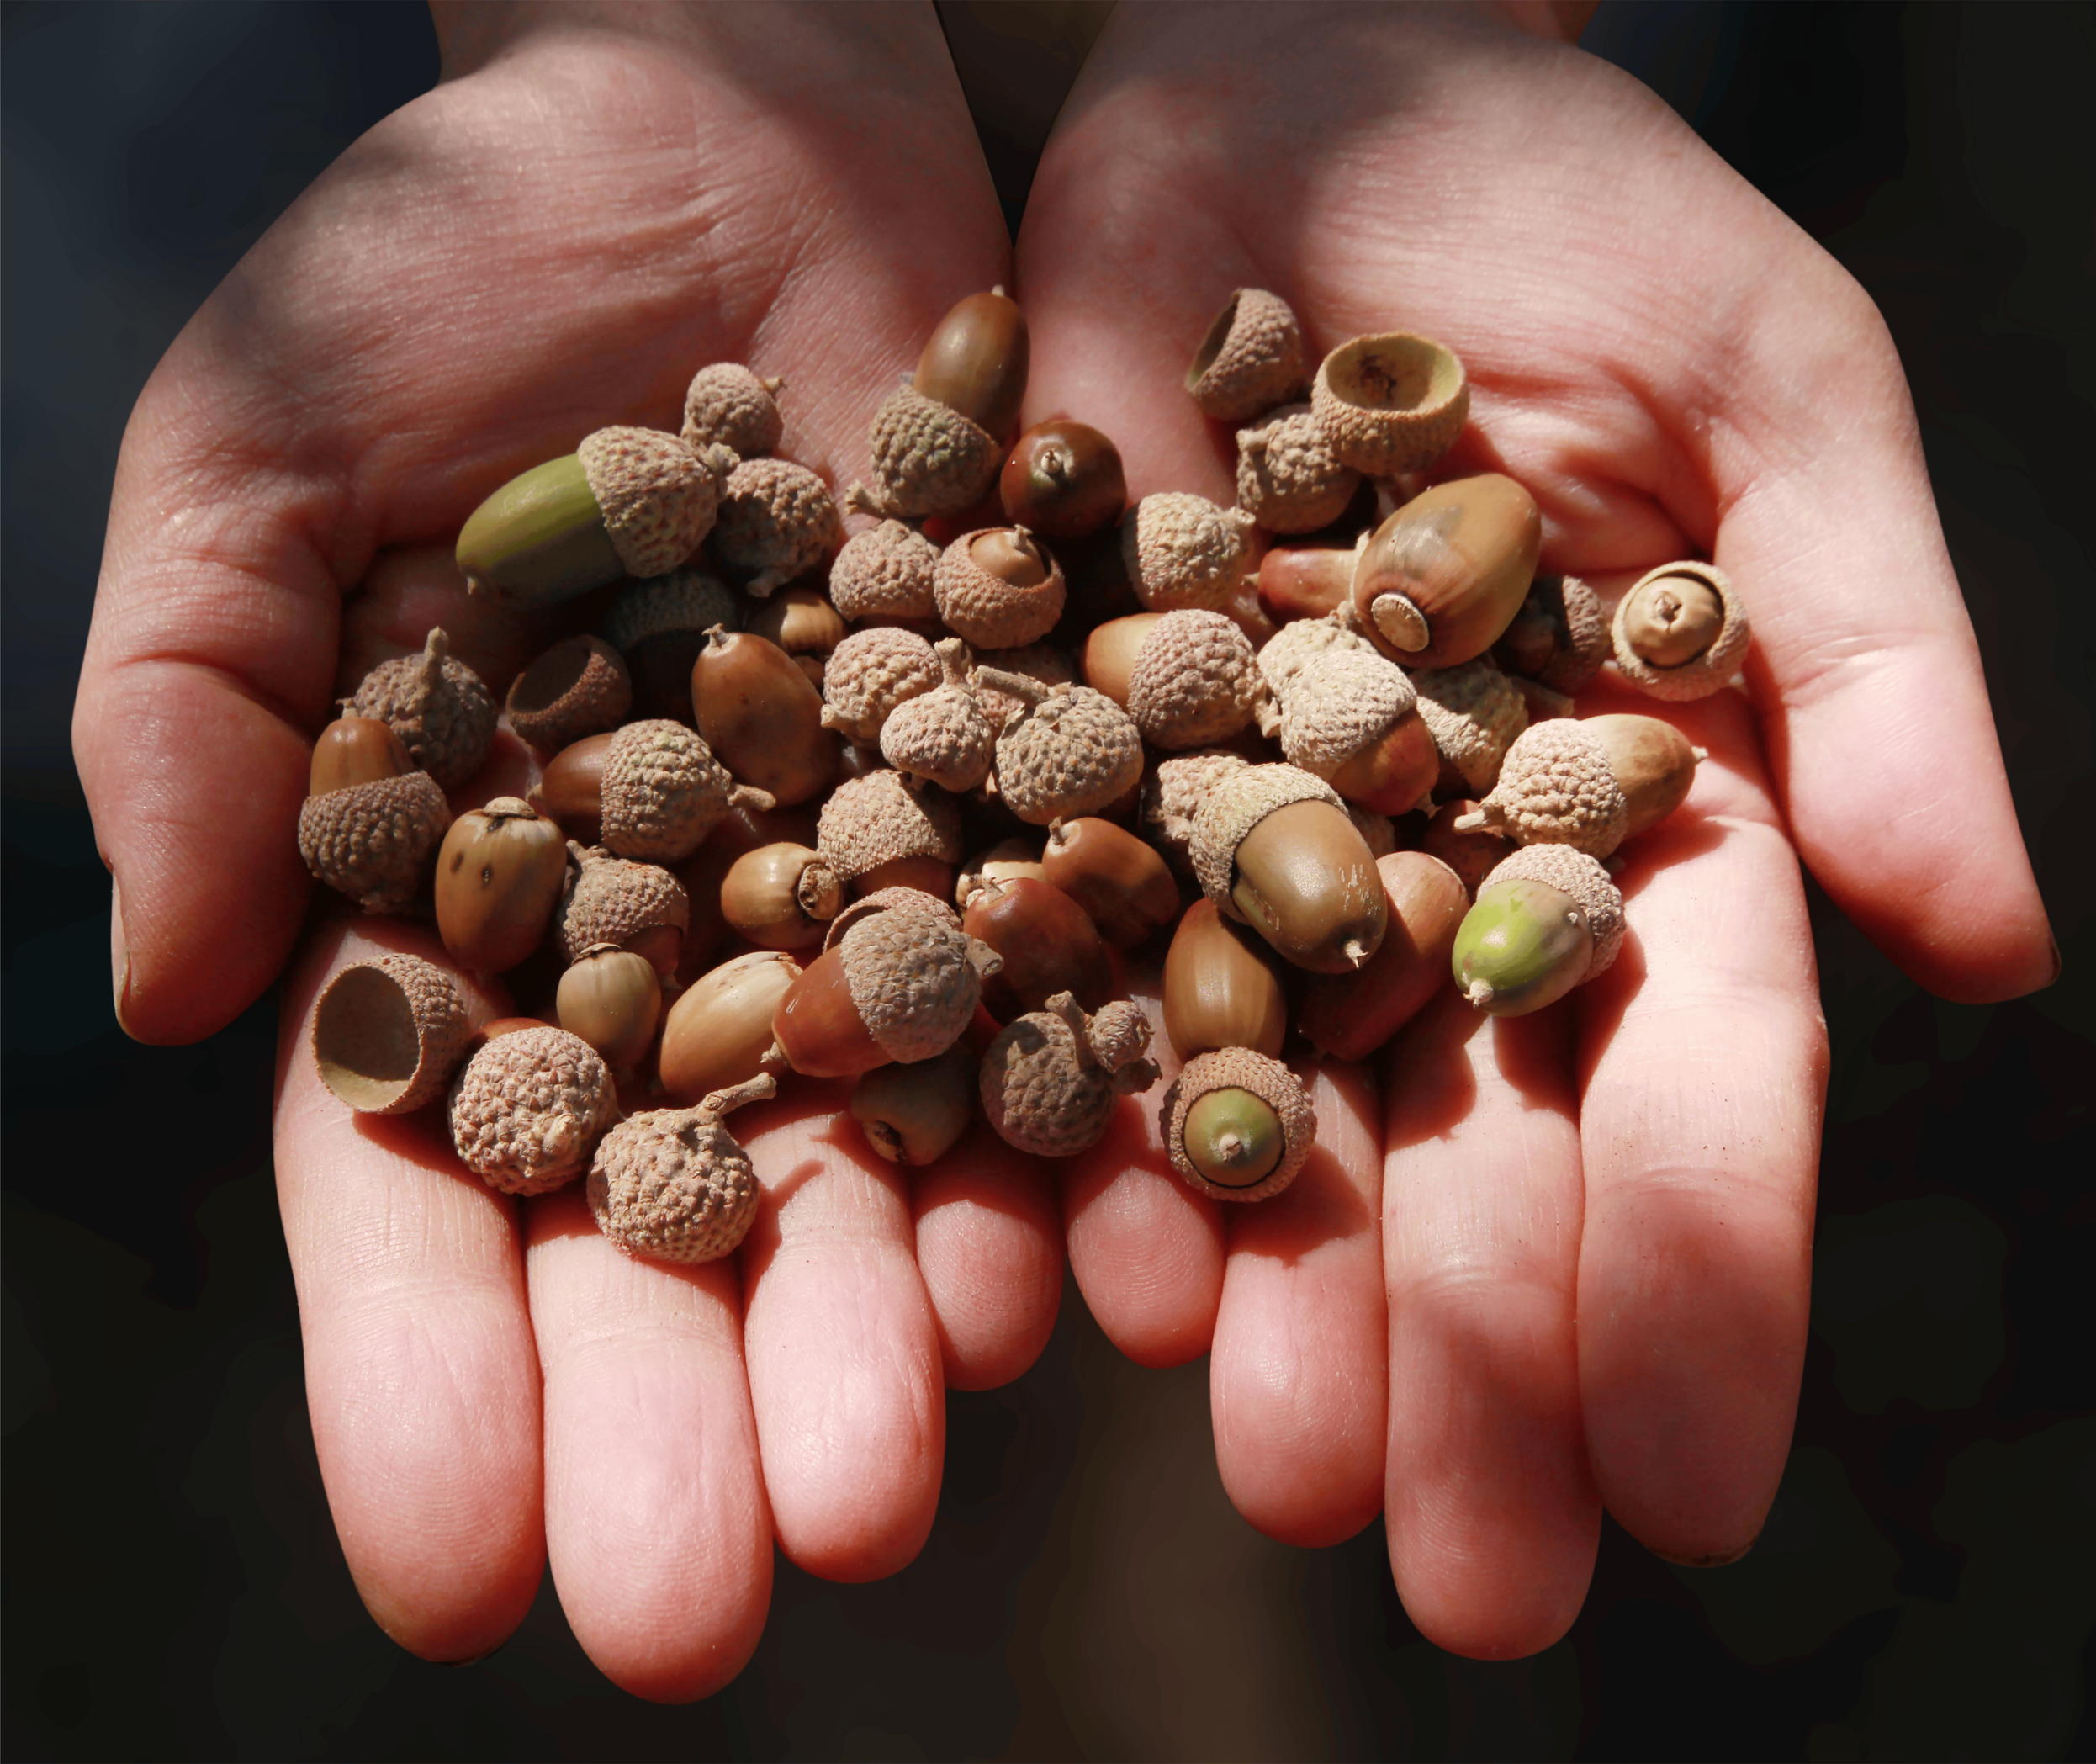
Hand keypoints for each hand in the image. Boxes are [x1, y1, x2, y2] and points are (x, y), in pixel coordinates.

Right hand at [75, 4, 1064, 1699]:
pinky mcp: (1065, 770)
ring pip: (894, 1136)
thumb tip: (182, 985)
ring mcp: (886, 863)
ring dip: (899, 1316)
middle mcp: (691, 927)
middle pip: (680, 1211)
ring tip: (907, 1482)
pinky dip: (1097, 1117)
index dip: (433, 1378)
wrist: (722, 111)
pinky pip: (1090, 970)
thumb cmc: (448, 261)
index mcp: (474, 900)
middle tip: (712, 1612)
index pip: (429, 1179)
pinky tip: (1111, 1273)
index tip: (450, 1578)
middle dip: (689, 1406)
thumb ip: (200, 706)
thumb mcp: (265, 457)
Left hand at [1018, 1, 2054, 1656]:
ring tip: (1274, 1477)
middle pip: (1460, 1136)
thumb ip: (1866, 659)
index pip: (1680, 1071)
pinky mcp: (1034, 752)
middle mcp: (1417, 858)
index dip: (1695, 1269)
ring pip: (1251, 1093)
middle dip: (1473, 1351)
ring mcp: (1216, 822)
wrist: (1305, 63)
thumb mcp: (1773, 392)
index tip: (1691, 1482)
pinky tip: (1065, 1272)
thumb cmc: (1574, 205)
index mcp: (1618, 800)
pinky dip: (1055, 1108)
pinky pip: (1036, 954)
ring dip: (1268, 1292)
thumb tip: (2001, 945)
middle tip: (1474, 1581)